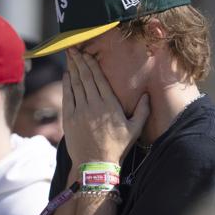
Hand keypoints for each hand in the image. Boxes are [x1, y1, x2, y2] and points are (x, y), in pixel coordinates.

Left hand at [62, 48, 149, 163]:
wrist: (96, 165)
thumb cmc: (117, 148)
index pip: (98, 79)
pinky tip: (67, 76)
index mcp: (109, 105)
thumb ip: (143, 111)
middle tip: (73, 49)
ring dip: (72, 70)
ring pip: (75, 85)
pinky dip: (66, 85)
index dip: (91, 64)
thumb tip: (147, 95)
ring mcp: (80, 111)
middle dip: (79, 62)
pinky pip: (67, 97)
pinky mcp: (69, 119)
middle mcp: (93, 105)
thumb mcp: (134, 130)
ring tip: (69, 57)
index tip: (86, 54)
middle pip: (85, 78)